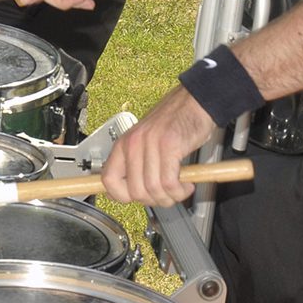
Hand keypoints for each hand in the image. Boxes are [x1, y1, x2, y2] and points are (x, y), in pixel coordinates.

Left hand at [101, 86, 214, 207]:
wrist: (193, 102)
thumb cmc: (173, 123)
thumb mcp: (144, 142)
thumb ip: (132, 165)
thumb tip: (118, 192)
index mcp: (124, 144)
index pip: (108, 180)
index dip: (121, 196)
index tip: (135, 199)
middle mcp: (133, 144)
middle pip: (135, 192)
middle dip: (154, 201)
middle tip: (166, 195)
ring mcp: (150, 144)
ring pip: (153, 190)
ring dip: (170, 197)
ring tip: (179, 189)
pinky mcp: (169, 146)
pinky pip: (170, 183)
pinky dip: (180, 191)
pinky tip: (186, 184)